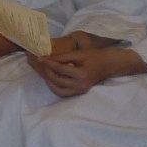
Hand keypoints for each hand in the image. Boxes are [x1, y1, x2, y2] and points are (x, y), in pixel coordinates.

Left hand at [28, 45, 142, 97]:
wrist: (108, 65)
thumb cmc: (94, 56)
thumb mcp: (78, 54)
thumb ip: (61, 57)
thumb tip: (45, 58)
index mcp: (82, 74)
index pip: (59, 69)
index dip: (47, 62)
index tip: (38, 57)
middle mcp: (81, 85)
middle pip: (57, 80)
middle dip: (45, 71)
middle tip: (38, 64)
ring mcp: (80, 91)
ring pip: (58, 89)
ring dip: (48, 81)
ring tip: (43, 71)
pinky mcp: (79, 93)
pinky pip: (63, 93)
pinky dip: (54, 87)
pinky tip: (50, 79)